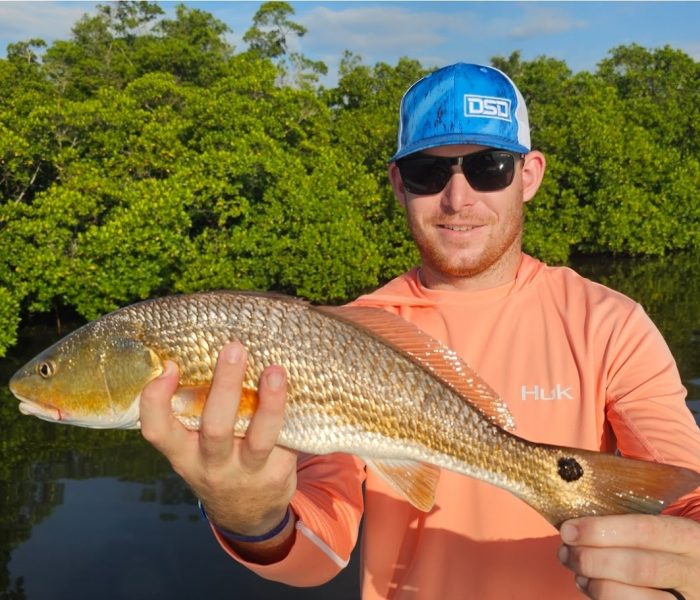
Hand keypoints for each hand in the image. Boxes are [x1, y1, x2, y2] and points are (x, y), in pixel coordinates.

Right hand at [139, 341, 297, 535]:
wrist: (247, 515)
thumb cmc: (217, 462)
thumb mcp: (194, 448)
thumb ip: (194, 412)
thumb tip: (207, 346)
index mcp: (183, 455)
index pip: (157, 431)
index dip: (156, 400)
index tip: (168, 366)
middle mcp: (212, 466)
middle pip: (215, 427)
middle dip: (224, 385)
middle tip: (234, 348)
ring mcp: (247, 472)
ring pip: (259, 438)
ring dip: (270, 402)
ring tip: (275, 370)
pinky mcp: (278, 474)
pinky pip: (287, 440)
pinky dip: (293, 414)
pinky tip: (300, 388)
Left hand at [558, 513, 699, 598]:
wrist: (695, 579)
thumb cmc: (668, 551)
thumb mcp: (662, 534)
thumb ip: (628, 530)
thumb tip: (575, 528)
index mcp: (689, 537)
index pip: (644, 530)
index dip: (601, 530)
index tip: (568, 530)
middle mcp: (695, 571)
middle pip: (640, 567)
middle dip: (594, 560)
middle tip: (565, 553)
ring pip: (639, 599)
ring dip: (598, 586)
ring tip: (578, 574)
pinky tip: (591, 588)